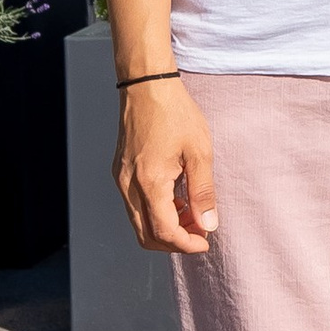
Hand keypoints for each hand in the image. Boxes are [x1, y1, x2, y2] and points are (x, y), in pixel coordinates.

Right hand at [116, 75, 218, 254]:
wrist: (147, 86)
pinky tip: (177, 198)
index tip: (206, 242)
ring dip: (165, 227)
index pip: (164, 231)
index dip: (186, 244)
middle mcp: (129, 185)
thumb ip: (203, 192)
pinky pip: (135, 206)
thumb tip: (209, 224)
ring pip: (138, 222)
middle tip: (201, 231)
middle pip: (146, 235)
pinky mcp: (121, 172)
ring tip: (193, 213)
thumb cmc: (176, 114)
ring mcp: (121, 180)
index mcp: (149, 182)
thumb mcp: (200, 152)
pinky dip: (156, 212)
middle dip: (174, 241)